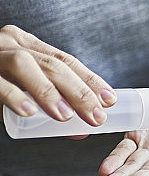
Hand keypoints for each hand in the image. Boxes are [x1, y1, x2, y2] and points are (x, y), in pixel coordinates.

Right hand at [0, 25, 115, 124]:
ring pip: (25, 65)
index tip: (110, 100)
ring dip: (49, 91)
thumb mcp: (23, 90)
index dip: (90, 80)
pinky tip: (29, 111)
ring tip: (65, 115)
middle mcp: (11, 44)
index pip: (66, 60)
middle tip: (95, 116)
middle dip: (79, 91)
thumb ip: (51, 107)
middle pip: (53, 64)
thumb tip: (81, 131)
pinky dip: (15, 96)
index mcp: (27, 44)